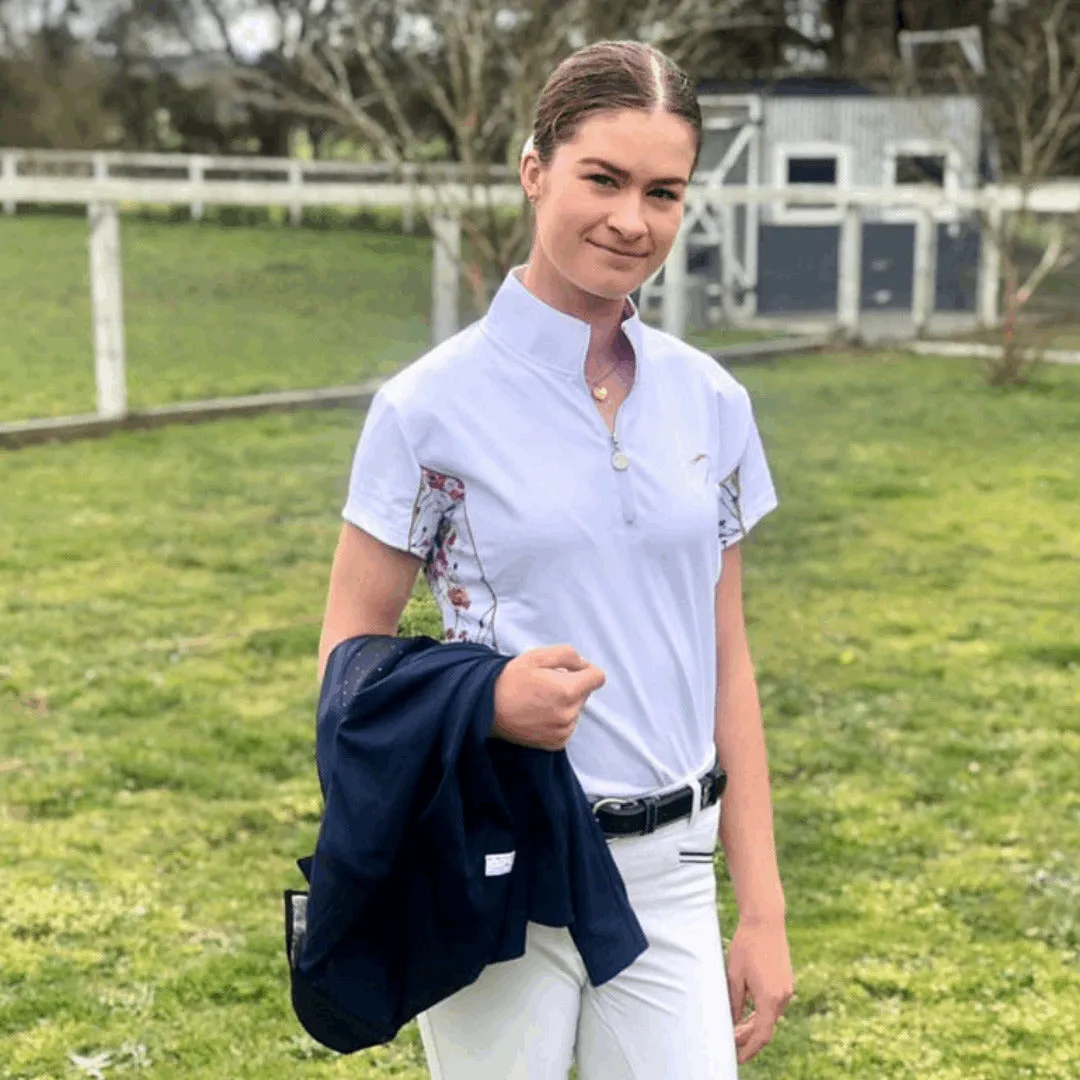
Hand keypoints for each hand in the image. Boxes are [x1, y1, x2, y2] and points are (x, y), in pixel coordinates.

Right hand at [491, 644, 605, 750]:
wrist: (486, 708)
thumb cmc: (510, 679)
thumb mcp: (537, 656)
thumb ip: (567, 655)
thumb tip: (585, 664)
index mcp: (568, 690)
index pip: (598, 677)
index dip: (586, 670)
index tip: (571, 670)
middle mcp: (569, 713)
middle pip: (585, 693)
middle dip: (572, 686)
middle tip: (546, 684)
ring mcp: (563, 731)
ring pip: (577, 710)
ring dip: (566, 703)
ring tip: (540, 700)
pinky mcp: (555, 743)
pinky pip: (568, 726)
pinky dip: (559, 719)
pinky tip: (540, 714)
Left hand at [726, 917, 794, 1064]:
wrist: (765, 921)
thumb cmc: (747, 946)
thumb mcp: (734, 975)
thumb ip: (735, 1002)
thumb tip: (732, 1022)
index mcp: (770, 998)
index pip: (761, 1035)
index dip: (749, 1049)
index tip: (738, 1058)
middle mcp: (783, 997)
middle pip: (766, 1027)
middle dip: (748, 1038)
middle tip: (730, 1043)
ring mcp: (787, 989)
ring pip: (770, 1016)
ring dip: (754, 1025)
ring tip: (735, 1029)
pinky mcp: (786, 981)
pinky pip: (774, 1005)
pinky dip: (761, 1013)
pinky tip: (747, 1013)